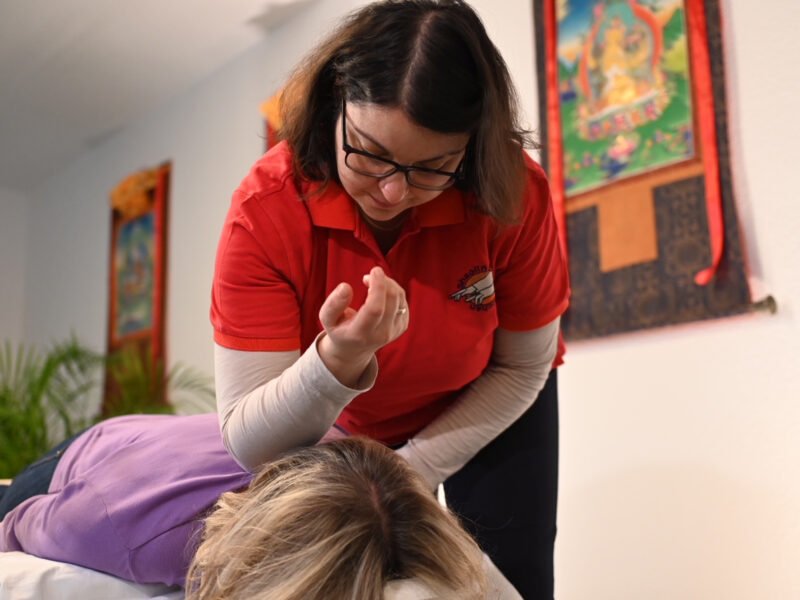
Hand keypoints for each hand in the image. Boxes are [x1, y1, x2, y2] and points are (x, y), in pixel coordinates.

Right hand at [317, 266, 408, 385]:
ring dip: (388, 283)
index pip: (375, 309)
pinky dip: (393, 291)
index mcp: (360, 333)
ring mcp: (394, 331)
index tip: (374, 271)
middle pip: (391, 300)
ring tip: (372, 283)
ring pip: (399, 298)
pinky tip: (380, 294)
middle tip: (369, 275)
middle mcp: (381, 334)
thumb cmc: (339, 329)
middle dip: (383, 280)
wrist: (354, 349)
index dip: (377, 286)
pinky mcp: (401, 326)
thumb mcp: (327, 318)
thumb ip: (333, 303)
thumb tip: (346, 287)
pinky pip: (403, 301)